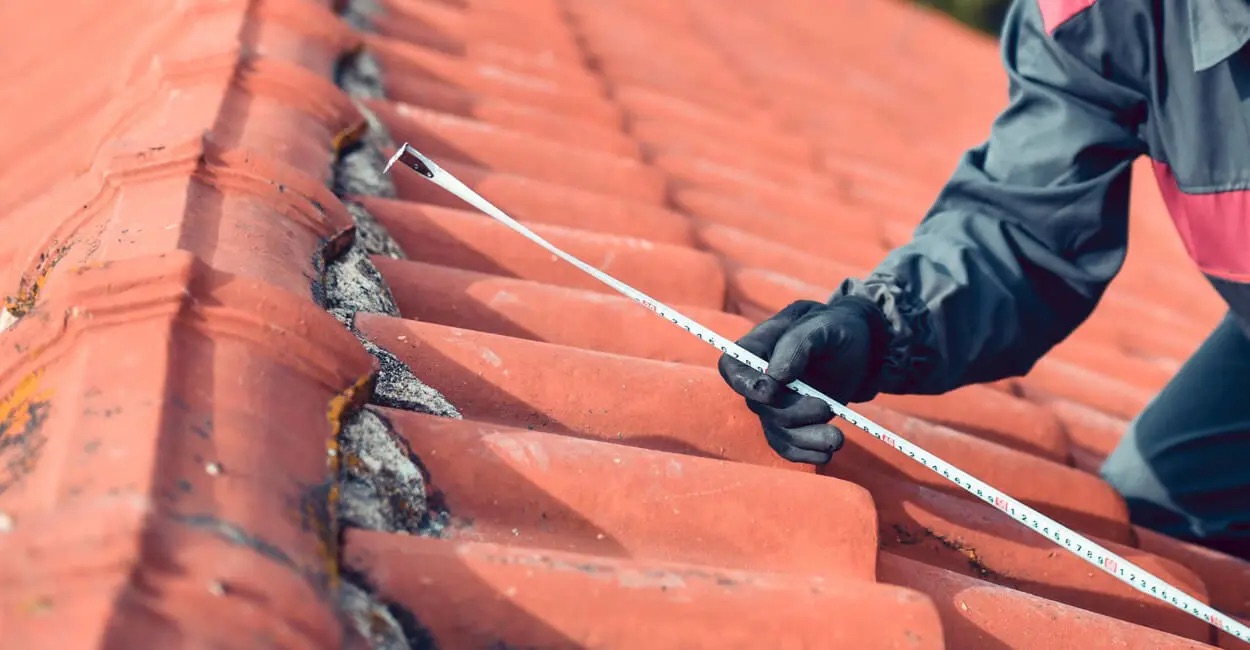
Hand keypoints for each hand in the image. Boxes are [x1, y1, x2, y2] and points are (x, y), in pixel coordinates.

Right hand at [717, 297, 887, 463]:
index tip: (770, 393)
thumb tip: (775, 376)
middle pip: (760, 406)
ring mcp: (776, 404)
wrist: (861, 348)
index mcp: (759, 346)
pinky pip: (789, 447)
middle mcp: (761, 379)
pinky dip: (807, 453)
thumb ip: (797, 343)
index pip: (732, 367)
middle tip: (824, 407)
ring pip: (777, 431)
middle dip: (792, 413)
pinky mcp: (793, 424)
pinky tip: (828, 451)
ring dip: (805, 439)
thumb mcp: (823, 325)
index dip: (744, 384)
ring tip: (837, 438)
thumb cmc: (837, 328)